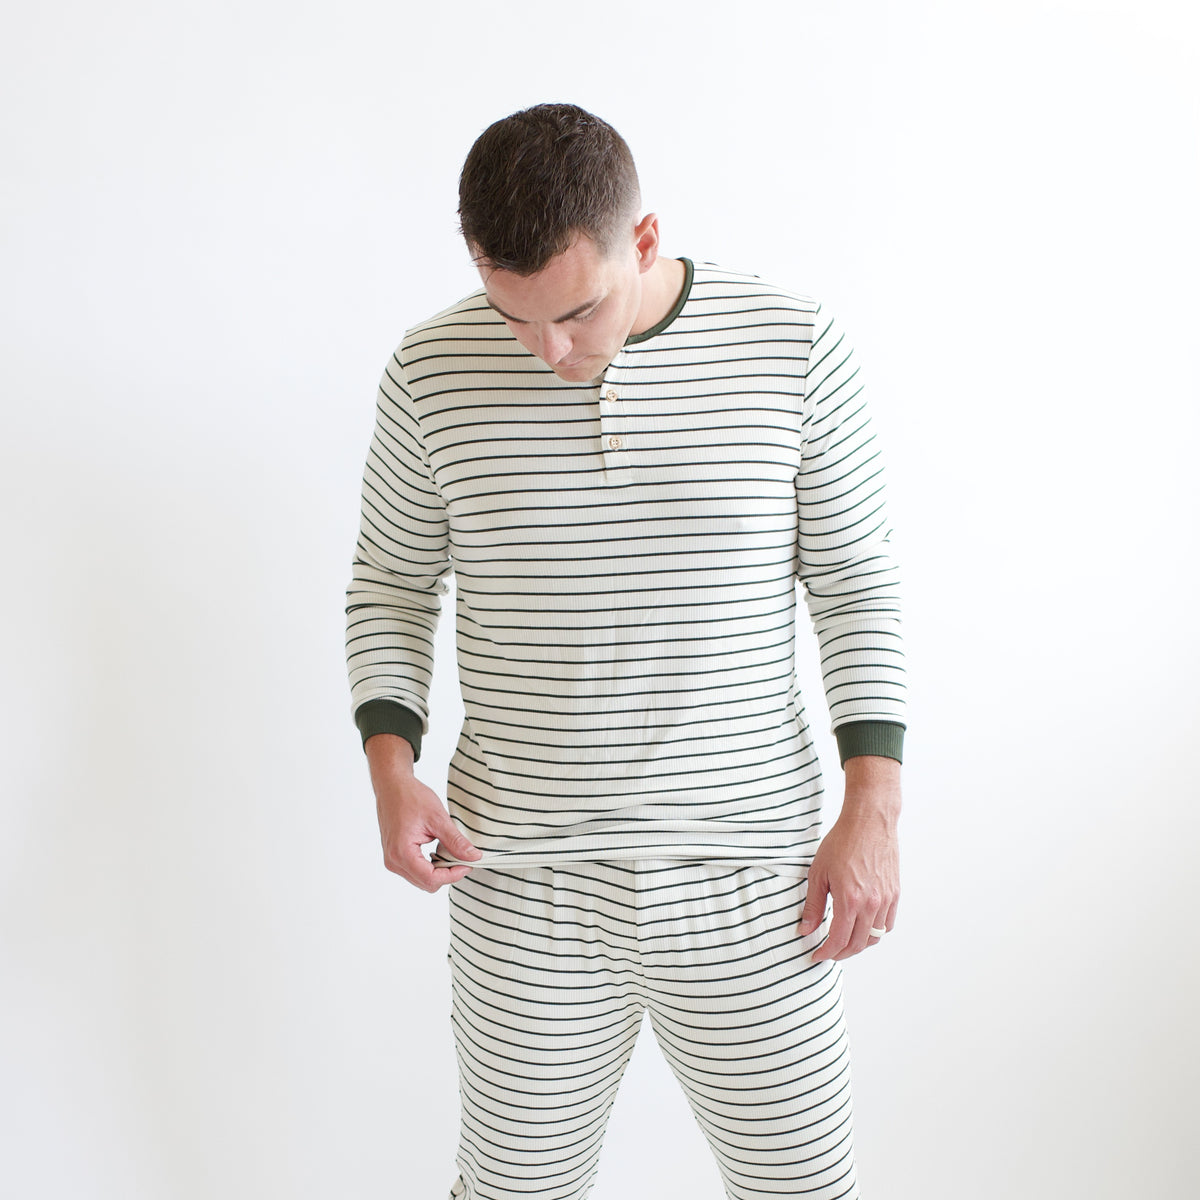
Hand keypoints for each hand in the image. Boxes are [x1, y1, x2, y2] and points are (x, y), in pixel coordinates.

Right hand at [366, 734, 480, 891]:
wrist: (392, 786)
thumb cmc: (411, 797)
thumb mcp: (438, 818)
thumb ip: (455, 841)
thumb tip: (474, 856)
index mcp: (402, 853)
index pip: (431, 879)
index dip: (453, 875)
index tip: (468, 864)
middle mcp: (393, 861)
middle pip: (426, 883)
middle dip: (447, 874)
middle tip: (461, 857)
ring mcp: (392, 860)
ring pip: (421, 880)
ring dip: (437, 871)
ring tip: (448, 852)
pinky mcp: (393, 856)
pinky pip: (414, 872)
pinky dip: (428, 866)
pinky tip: (436, 851)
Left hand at [798, 755, 900, 961]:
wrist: (869, 821)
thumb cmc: (842, 842)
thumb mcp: (818, 872)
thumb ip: (813, 905)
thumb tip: (805, 929)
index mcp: (849, 900)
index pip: (838, 940)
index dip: (826, 953)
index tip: (816, 956)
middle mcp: (871, 904)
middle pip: (858, 944)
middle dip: (841, 953)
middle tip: (828, 952)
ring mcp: (886, 900)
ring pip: (874, 937)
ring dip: (859, 945)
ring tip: (843, 942)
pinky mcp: (895, 893)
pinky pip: (887, 924)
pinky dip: (875, 932)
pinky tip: (862, 928)